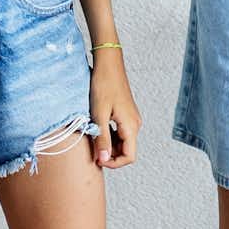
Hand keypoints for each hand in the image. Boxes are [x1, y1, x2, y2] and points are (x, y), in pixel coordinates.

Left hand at [88, 50, 140, 169]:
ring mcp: (132, 119)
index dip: (113, 163)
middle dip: (110, 155)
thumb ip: (102, 139)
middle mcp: (135, 124)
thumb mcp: (99, 115)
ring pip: (123, 142)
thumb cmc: (103, 86)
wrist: (108, 64)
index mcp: (131, 126)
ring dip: (109, 145)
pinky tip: (98, 129)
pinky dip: (110, 136)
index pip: (129, 157)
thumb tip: (103, 160)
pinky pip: (121, 132)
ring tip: (93, 138)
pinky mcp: (127, 114)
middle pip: (127, 151)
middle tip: (92, 149)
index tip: (97, 159)